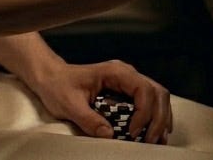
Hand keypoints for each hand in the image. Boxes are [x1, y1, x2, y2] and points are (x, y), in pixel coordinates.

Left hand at [27, 57, 171, 143]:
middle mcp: (126, 74)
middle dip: (158, 118)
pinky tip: (153, 133)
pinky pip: (150, 102)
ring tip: (157, 140)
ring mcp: (128, 83)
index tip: (132, 133)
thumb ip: (89, 119)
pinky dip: (156, 118)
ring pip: (158, 96)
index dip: (144, 112)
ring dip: (161, 118)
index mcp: (115, 72)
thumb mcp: (70, 104)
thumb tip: (109, 134)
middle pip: (157, 92)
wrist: (52, 77)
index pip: (142, 89)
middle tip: (150, 141)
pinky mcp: (127, 92)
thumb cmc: (59, 86)